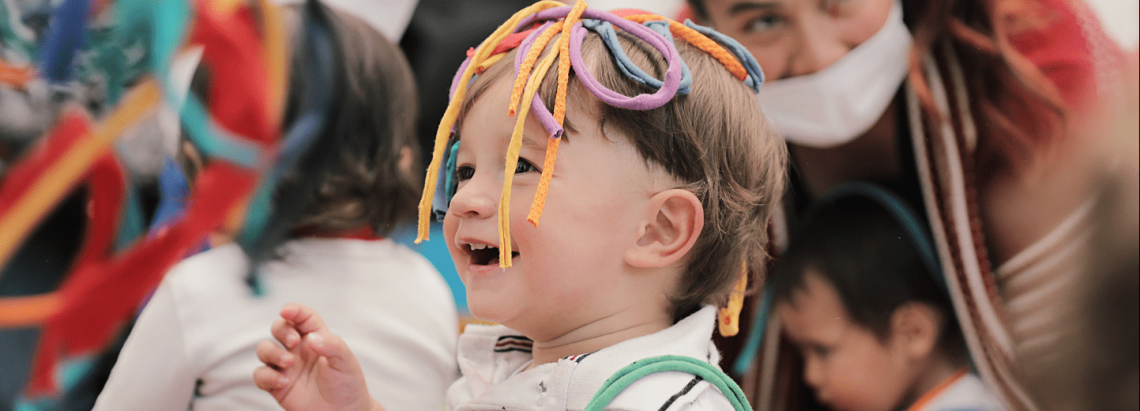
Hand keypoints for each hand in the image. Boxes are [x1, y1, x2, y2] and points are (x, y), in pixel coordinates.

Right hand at [253, 303, 384, 410]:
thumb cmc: (347, 384)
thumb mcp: (346, 361)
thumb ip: (332, 345)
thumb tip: (311, 338)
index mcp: (316, 338)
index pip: (302, 317)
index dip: (293, 310)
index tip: (286, 311)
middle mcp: (299, 349)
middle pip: (279, 328)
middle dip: (281, 330)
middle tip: (293, 343)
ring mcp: (286, 366)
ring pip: (264, 349)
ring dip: (271, 352)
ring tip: (288, 363)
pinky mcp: (277, 385)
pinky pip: (260, 375)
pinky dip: (266, 376)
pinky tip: (283, 381)